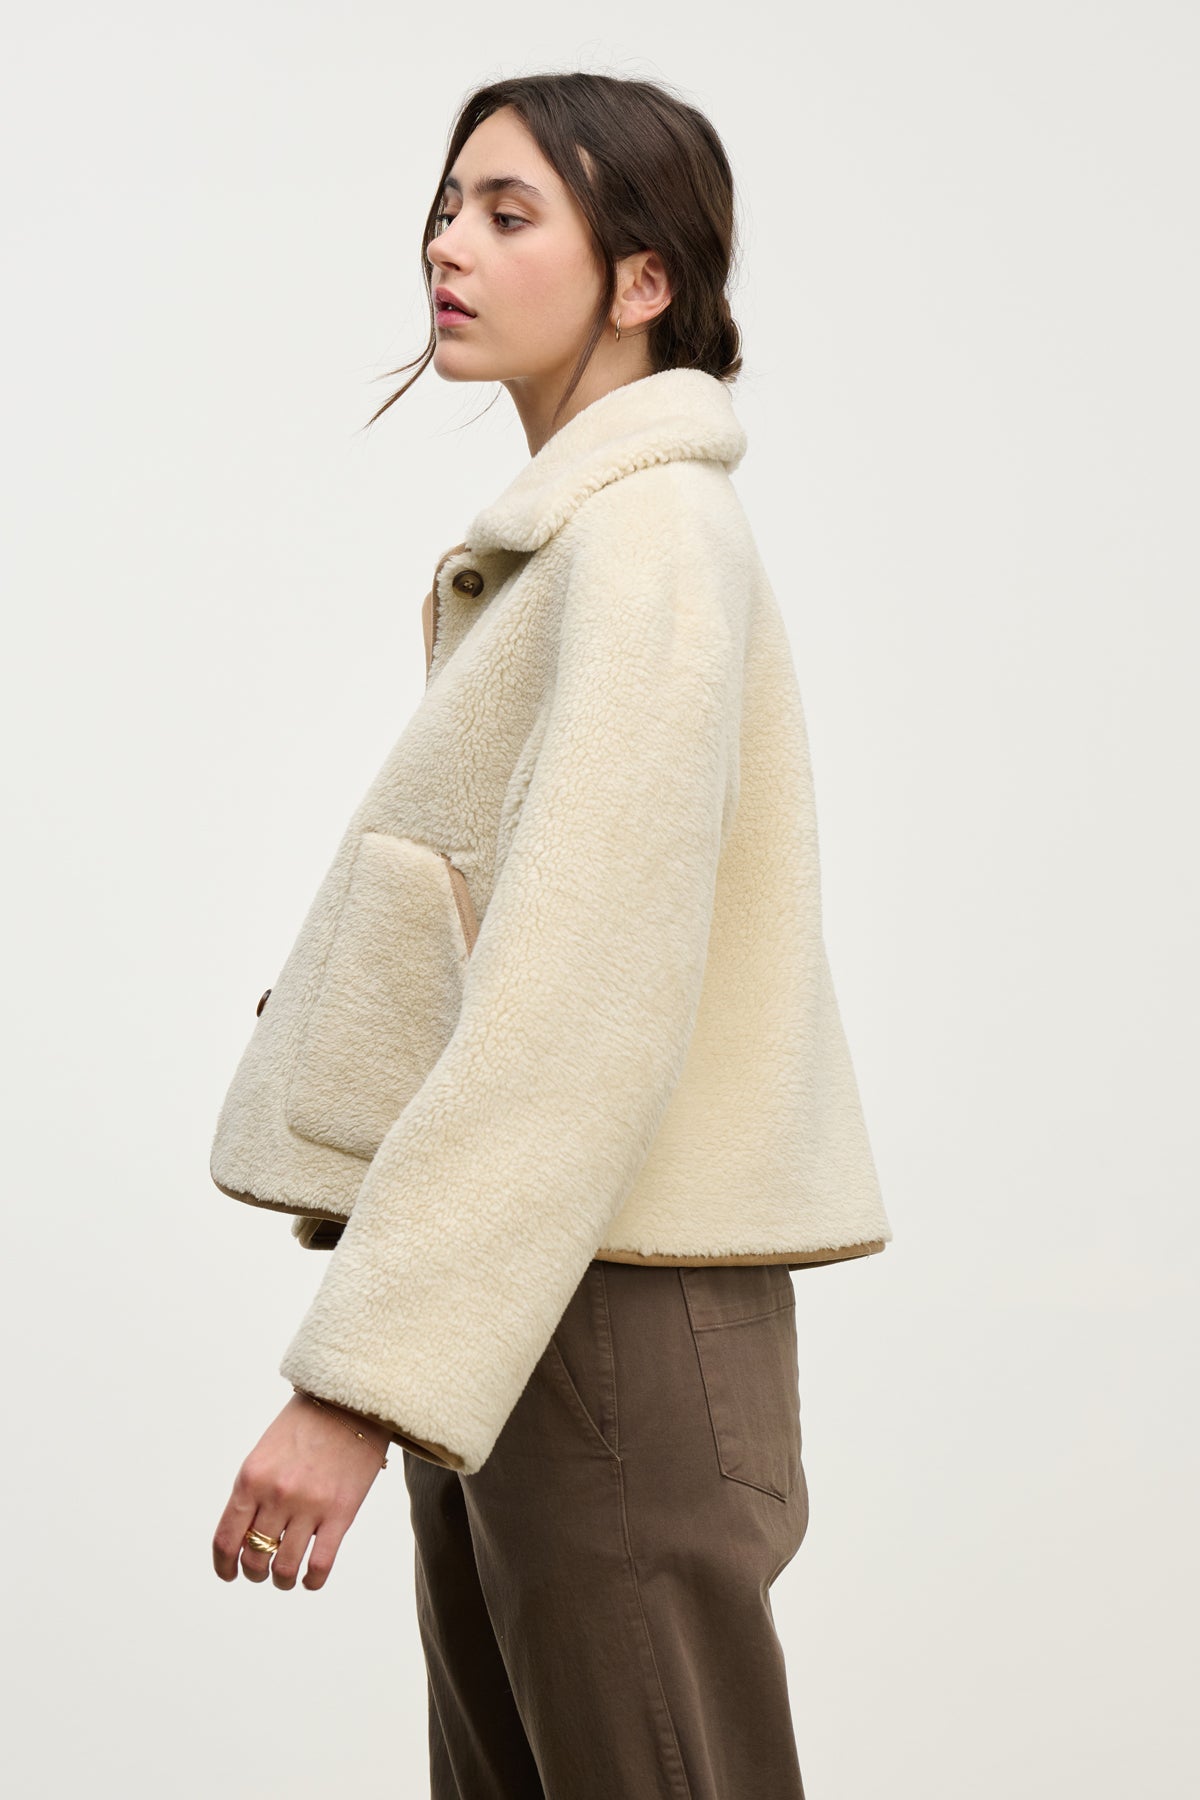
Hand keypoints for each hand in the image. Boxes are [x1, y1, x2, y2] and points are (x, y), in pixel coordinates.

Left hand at [212, 1390, 391, 1590]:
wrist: (350, 1399)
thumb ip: (253, 1491)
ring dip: (282, 1581)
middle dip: (255, 1573)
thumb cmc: (306, 1424)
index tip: (229, 1574)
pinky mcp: (341, 1512)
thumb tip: (247, 1536)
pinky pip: (320, 1564)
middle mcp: (276, 1494)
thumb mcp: (265, 1453)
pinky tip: (311, 1579)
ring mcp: (309, 1505)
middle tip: (263, 1573)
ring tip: (286, 1578)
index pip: (226, 1540)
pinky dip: (312, 1580)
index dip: (224, 1566)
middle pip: (255, 1558)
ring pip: (285, 1568)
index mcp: (251, 1478)